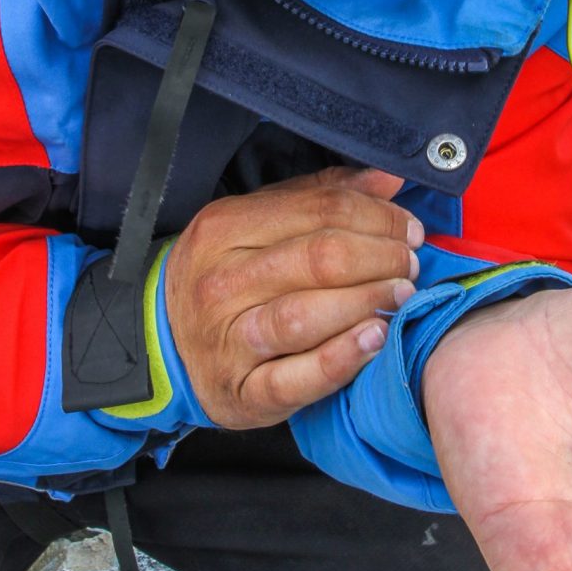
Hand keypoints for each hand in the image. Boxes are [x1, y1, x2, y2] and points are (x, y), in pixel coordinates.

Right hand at [165, 165, 421, 428]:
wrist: (163, 346)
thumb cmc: (225, 278)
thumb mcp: (257, 223)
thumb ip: (319, 197)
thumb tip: (388, 178)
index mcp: (225, 227)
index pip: (319, 210)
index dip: (377, 216)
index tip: (407, 228)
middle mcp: (222, 282)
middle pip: (318, 258)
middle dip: (380, 257)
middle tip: (409, 264)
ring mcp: (229, 340)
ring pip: (306, 315)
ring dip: (367, 301)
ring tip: (401, 295)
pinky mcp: (242, 392)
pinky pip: (296, 377)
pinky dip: (341, 359)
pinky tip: (375, 339)